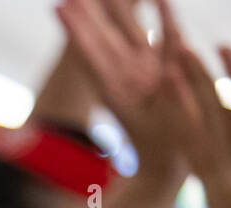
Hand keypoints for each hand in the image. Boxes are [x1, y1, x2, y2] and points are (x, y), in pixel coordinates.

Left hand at [55, 0, 187, 177]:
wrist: (167, 168)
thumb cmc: (163, 152)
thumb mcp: (163, 130)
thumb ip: (169, 102)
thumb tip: (172, 75)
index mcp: (117, 91)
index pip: (92, 56)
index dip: (76, 32)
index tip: (59, 9)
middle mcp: (128, 77)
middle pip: (103, 37)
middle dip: (88, 14)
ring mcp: (147, 71)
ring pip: (129, 31)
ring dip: (119, 7)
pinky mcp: (167, 71)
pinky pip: (165, 36)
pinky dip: (163, 14)